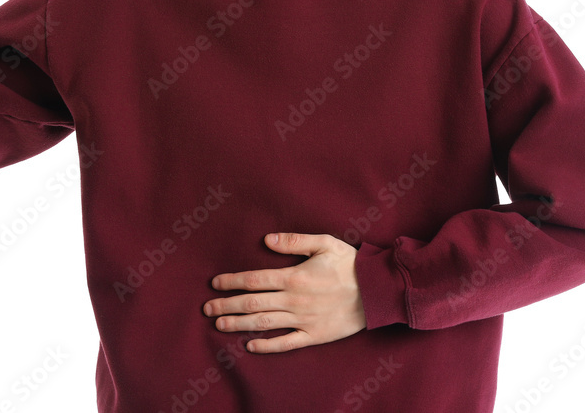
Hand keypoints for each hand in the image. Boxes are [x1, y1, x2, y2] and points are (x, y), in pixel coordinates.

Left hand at [203, 232, 366, 353]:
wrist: (377, 291)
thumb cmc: (350, 264)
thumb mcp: (324, 243)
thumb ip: (294, 241)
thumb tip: (267, 239)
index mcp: (294, 276)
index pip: (255, 279)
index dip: (232, 281)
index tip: (215, 283)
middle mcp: (294, 300)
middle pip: (253, 303)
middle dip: (227, 305)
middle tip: (207, 308)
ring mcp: (303, 320)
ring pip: (264, 323)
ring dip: (239, 324)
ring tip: (220, 324)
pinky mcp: (314, 335)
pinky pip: (286, 343)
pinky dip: (266, 345)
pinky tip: (250, 345)